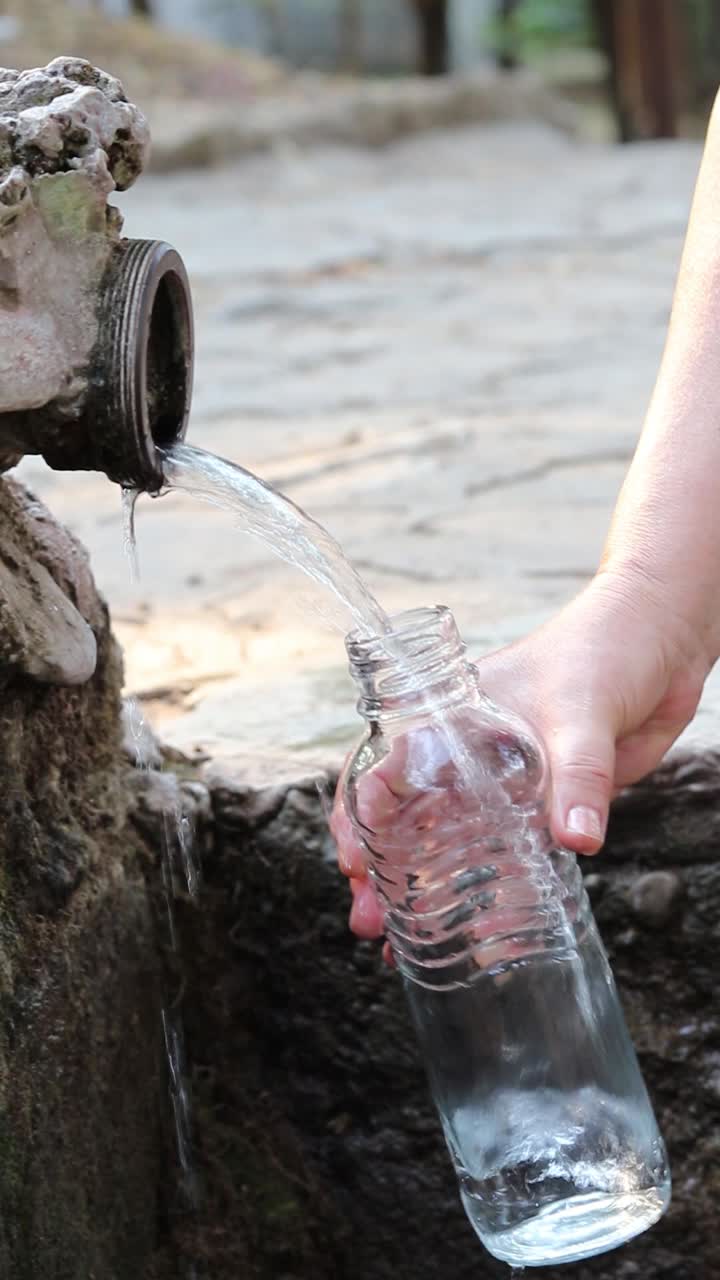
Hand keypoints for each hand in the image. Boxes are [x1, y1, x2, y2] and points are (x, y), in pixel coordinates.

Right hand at [330, 566, 711, 945]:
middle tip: (368, 919)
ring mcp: (503, 785)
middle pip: (404, 817)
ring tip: (399, 942)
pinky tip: (479, 934)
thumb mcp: (581, 711)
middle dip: (381, 870)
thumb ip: (579, 775)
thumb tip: (579, 839)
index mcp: (452, 718)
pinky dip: (487, 896)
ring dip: (421, 891)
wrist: (660, 644)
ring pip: (447, 844)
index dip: (359, 812)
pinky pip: (507, 859)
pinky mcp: (544, 808)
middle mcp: (467, 755)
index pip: (385, 765)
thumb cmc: (603, 650)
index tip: (356, 859)